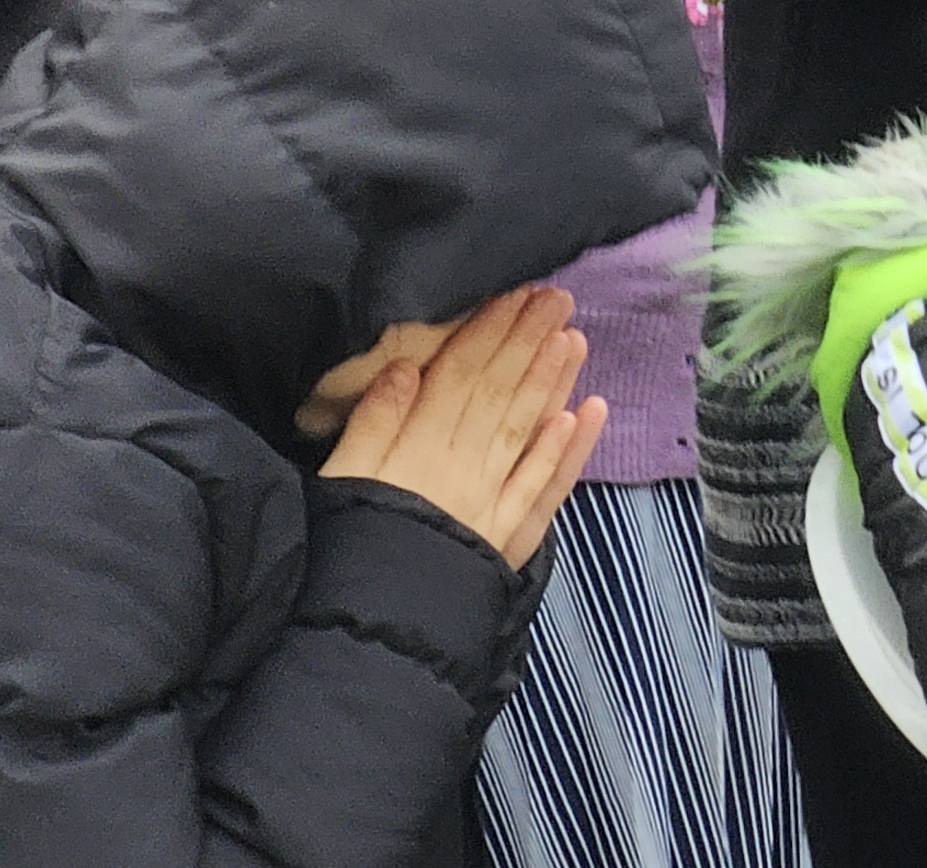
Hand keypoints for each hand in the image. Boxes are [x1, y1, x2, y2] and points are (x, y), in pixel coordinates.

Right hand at [317, 285, 604, 570]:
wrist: (370, 631)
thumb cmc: (345, 549)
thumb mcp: (342, 480)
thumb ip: (372, 424)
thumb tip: (402, 367)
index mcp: (418, 450)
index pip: (460, 378)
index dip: (488, 333)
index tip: (514, 294)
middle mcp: (465, 470)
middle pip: (500, 396)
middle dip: (529, 344)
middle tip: (557, 299)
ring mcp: (493, 504)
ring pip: (528, 433)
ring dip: (553, 384)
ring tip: (574, 340)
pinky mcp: (511, 539)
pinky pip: (545, 490)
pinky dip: (568, 452)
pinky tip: (584, 414)